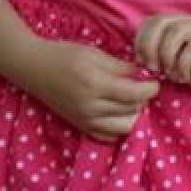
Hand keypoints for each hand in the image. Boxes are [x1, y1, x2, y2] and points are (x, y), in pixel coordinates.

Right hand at [21, 38, 159, 141]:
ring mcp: (84, 119)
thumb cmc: (65, 55)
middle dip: (143, 100)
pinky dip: (118, 127)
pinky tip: (119, 113)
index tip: (155, 82)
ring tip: (131, 100)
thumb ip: (121, 66)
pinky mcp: (79, 126)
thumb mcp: (96, 54)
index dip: (150, 89)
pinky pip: (107, 136)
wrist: (35, 69)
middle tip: (143, 87)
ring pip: (123, 128)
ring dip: (133, 115)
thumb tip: (143, 73)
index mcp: (95, 85)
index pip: (133, 94)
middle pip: (131, 111)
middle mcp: (90, 107)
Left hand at [134, 13, 190, 92]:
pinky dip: (182, 64)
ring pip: (176, 32)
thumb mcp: (184, 64)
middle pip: (160, 23)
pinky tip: (184, 77)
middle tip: (154, 68)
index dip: (141, 41)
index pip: (151, 21)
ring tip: (170, 73)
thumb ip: (165, 60)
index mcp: (183, 26)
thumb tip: (143, 65)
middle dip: (149, 48)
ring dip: (166, 56)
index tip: (143, 63)